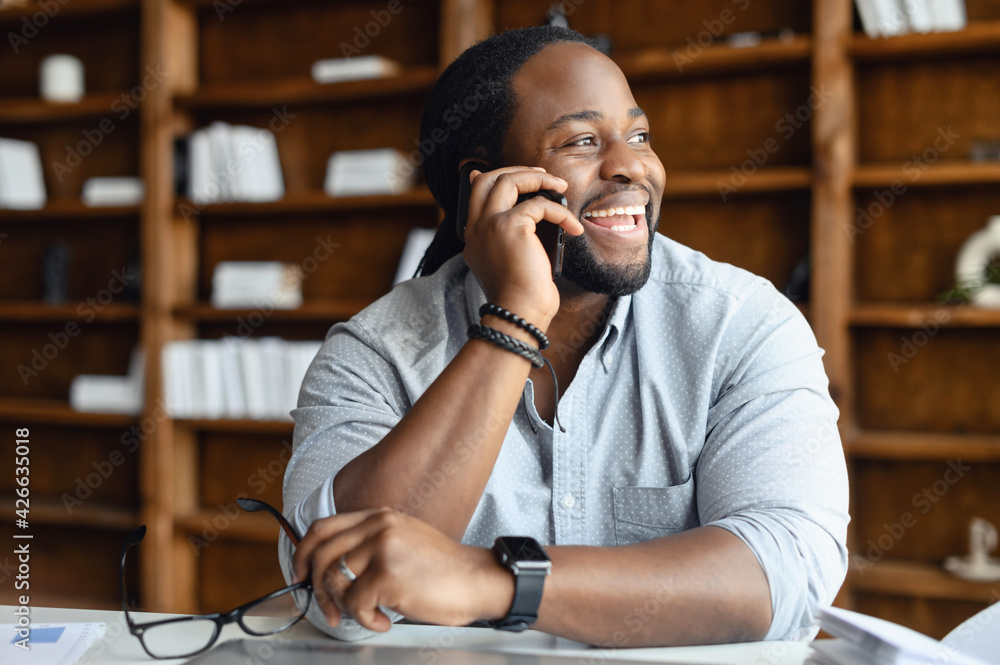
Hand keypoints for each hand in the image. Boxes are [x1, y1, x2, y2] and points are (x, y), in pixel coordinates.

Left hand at [292, 508, 512, 631]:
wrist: (476, 580)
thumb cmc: (441, 570)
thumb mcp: (402, 541)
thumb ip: (368, 544)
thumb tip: (327, 568)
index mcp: (379, 516)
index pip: (323, 527)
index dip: (302, 552)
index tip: (299, 574)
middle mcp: (378, 526)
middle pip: (321, 554)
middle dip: (317, 588)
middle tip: (329, 609)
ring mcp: (383, 547)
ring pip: (335, 581)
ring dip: (345, 607)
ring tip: (368, 615)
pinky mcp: (388, 574)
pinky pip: (355, 603)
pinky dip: (367, 620)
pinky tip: (385, 619)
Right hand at [461, 166, 583, 330]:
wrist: (519, 315)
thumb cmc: (521, 298)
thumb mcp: (511, 265)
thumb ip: (512, 241)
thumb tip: (528, 220)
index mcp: (474, 237)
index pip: (476, 194)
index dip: (498, 177)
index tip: (519, 174)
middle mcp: (476, 228)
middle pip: (488, 179)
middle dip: (518, 171)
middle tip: (543, 177)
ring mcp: (490, 225)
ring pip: (507, 180)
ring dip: (538, 179)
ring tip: (560, 188)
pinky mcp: (510, 226)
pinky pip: (539, 205)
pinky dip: (561, 213)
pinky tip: (573, 228)